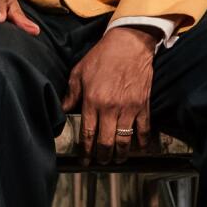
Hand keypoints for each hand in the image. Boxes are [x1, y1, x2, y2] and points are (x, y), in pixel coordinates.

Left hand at [63, 26, 157, 162]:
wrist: (129, 44)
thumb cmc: (101, 57)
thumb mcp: (78, 73)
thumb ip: (71, 95)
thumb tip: (62, 111)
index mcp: (92, 101)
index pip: (88, 133)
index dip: (86, 150)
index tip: (84, 160)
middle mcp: (110, 108)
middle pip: (107, 141)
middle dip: (103, 156)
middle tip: (100, 162)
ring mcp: (129, 108)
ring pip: (125, 140)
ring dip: (121, 154)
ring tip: (117, 160)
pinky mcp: (143, 104)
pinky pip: (144, 128)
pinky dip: (142, 141)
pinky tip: (140, 149)